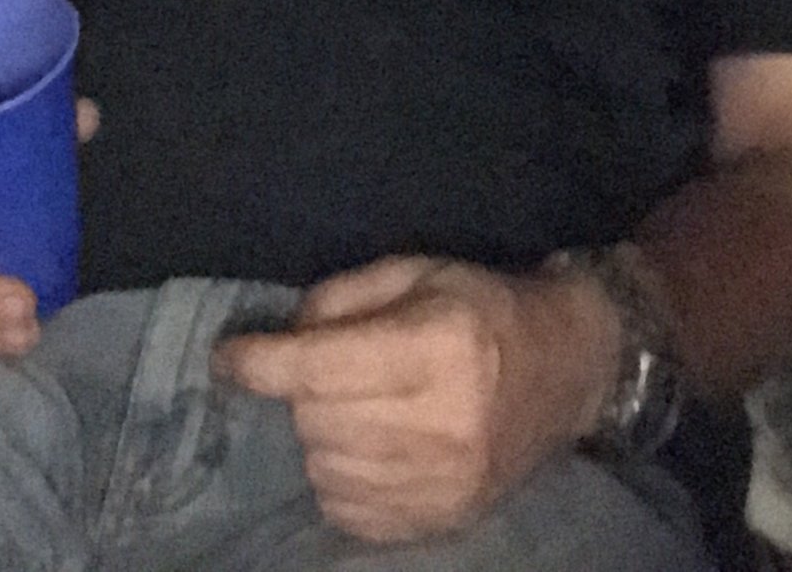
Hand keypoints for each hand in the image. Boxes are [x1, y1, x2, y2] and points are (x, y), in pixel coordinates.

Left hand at [212, 255, 619, 545]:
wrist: (565, 369)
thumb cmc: (481, 307)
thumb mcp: (414, 272)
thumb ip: (342, 296)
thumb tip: (281, 336)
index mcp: (437, 345)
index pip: (321, 366)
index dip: (262, 362)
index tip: (226, 357)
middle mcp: (444, 421)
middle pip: (317, 419)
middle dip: (299, 391)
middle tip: (323, 368)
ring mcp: (447, 482)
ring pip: (325, 468)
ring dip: (319, 435)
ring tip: (352, 405)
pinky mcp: (445, 519)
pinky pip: (348, 512)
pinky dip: (337, 478)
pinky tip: (363, 446)